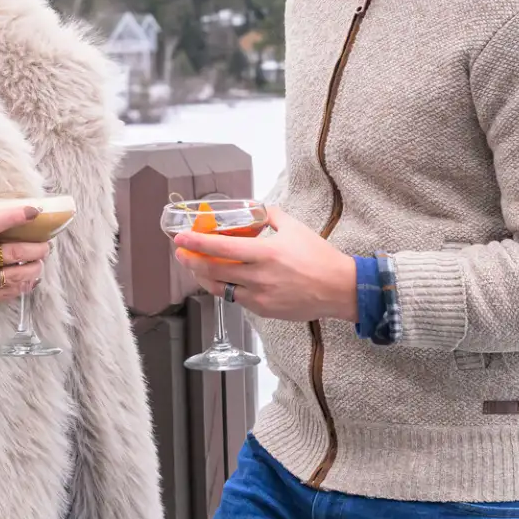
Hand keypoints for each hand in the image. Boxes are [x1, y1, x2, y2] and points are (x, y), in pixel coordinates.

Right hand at [0, 206, 49, 310]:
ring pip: (14, 276)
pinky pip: (5, 294)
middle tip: (46, 246)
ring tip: (40, 264)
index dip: (16, 216)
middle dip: (36, 249)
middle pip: (13, 253)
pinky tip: (30, 282)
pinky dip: (21, 288)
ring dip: (33, 269)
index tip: (35, 211)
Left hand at [172, 204, 356, 322]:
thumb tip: (252, 208)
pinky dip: (225, 288)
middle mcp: (260, 277)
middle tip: (181, 253)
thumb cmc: (318, 256)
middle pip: (214, 271)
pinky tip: (222, 280)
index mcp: (266, 253)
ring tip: (196, 267)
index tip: (180, 239)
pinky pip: (237, 299)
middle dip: (192, 261)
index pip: (222, 249)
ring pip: (221, 289)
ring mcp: (260, 297)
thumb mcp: (294, 226)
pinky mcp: (264, 310)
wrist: (338, 288)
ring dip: (204, 277)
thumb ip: (269, 215)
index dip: (197, 243)